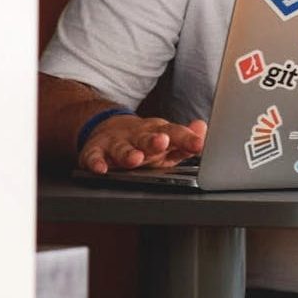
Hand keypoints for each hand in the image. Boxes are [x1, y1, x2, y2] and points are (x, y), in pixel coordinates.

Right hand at [78, 113, 207, 173]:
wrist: (108, 128)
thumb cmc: (145, 141)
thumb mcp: (167, 140)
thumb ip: (186, 140)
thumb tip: (203, 129)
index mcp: (158, 132)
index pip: (175, 133)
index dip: (187, 139)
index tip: (198, 144)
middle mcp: (137, 135)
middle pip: (147, 137)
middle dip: (154, 141)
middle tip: (162, 142)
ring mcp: (116, 142)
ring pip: (121, 147)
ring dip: (127, 153)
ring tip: (135, 159)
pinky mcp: (95, 150)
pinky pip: (94, 156)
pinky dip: (95, 162)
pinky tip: (100, 169)